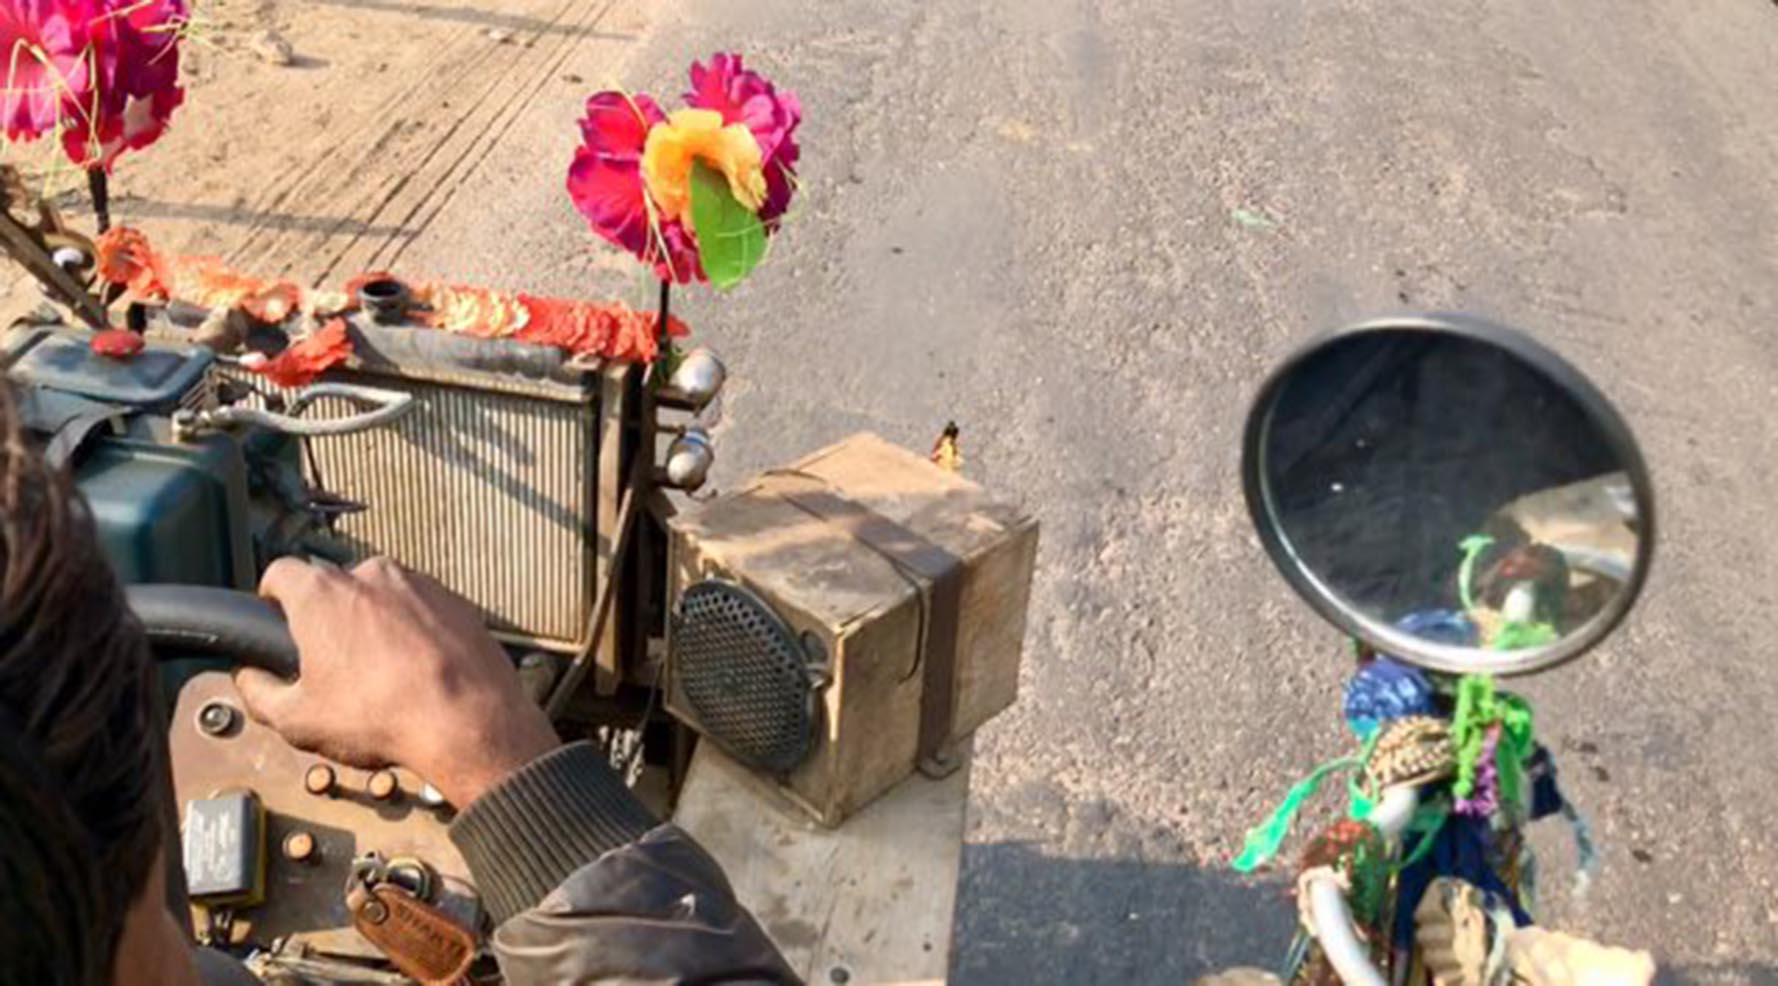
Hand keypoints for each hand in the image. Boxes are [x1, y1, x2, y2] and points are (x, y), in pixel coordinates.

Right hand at [233, 557, 558, 807]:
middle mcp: (371, 575)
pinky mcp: (456, 600)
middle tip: (331, 660)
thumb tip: (249, 679)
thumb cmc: (383, 717)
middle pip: (334, 585)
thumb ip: (260, 693)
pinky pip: (423, 608)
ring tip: (380, 671)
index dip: (272, 597)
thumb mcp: (298, 719)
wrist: (468, 722)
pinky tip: (417, 668)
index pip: (280, 573)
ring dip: (374, 622)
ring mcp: (419, 583)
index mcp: (323, 594)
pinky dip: (415, 630)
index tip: (276, 617)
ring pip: (382, 595)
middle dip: (328, 617)